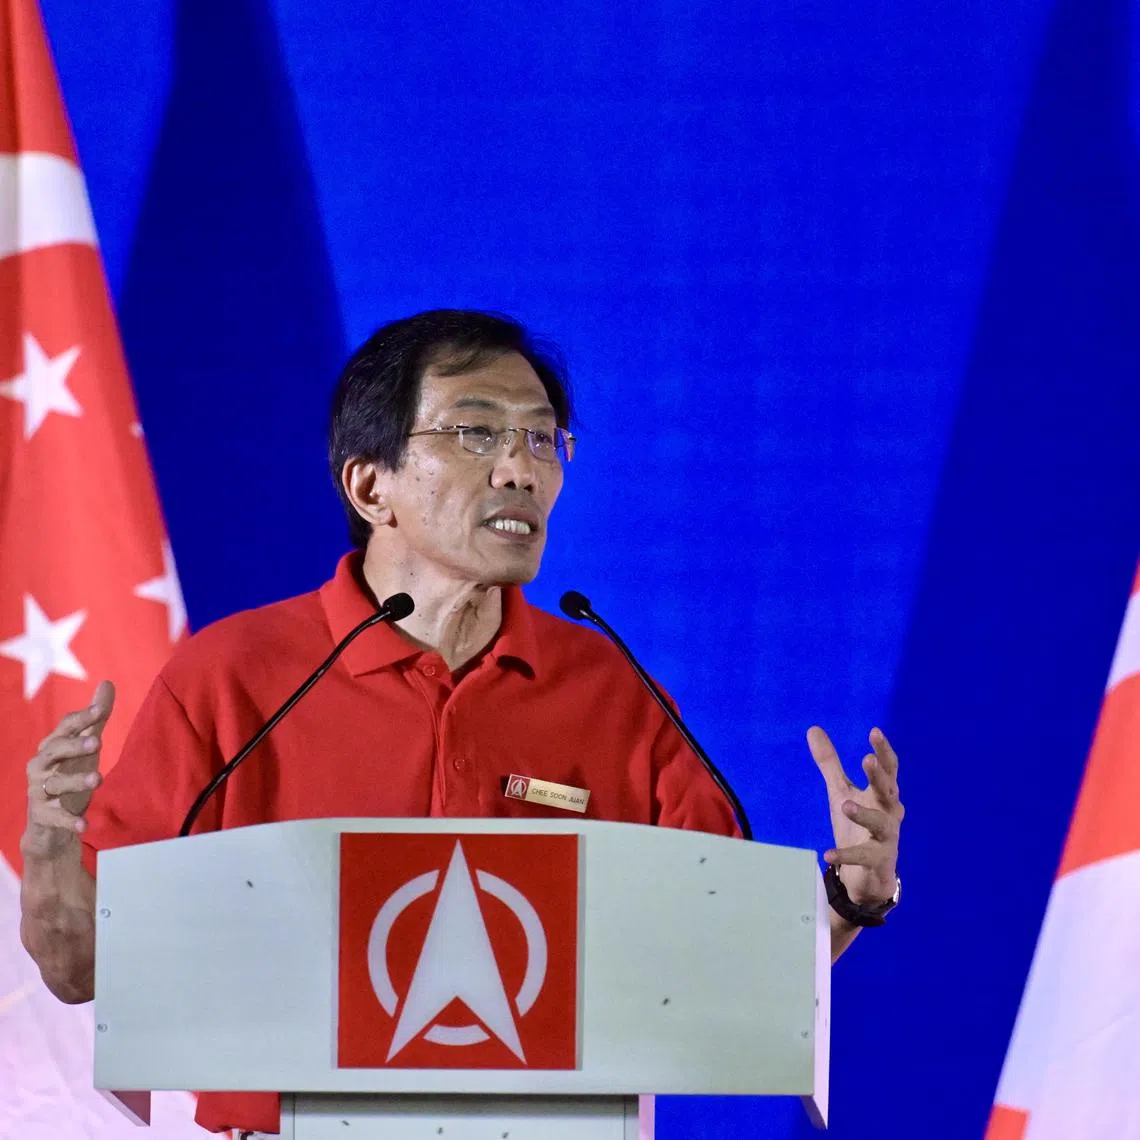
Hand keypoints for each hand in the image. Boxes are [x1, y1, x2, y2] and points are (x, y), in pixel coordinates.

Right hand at [20, 681, 115, 860]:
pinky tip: (85, 825)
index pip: (65, 727)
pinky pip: (55, 817)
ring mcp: (39, 791)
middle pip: (53, 751)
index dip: (82, 718)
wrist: (49, 822)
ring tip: (98, 779)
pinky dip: (69, 822)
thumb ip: (95, 719)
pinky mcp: (43, 815)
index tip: (100, 711)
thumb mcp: (85, 746)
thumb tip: (107, 683)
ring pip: (55, 783)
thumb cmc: (68, 773)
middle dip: (73, 745)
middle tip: (97, 742)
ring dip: (75, 781)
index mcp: (52, 745)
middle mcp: (41, 766)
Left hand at [808, 725, 902, 904]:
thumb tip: (813, 729)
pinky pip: (863, 856)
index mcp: (882, 795)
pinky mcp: (878, 861)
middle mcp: (889, 813)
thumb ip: (830, 763)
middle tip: (867, 759)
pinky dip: (846, 855)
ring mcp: (886, 838)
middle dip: (879, 776)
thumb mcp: (841, 791)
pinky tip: (828, 853)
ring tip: (846, 805)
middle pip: (888, 792)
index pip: (888, 769)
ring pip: (880, 824)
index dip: (883, 751)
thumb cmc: (858, 826)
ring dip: (865, 814)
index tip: (875, 731)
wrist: (868, 873)